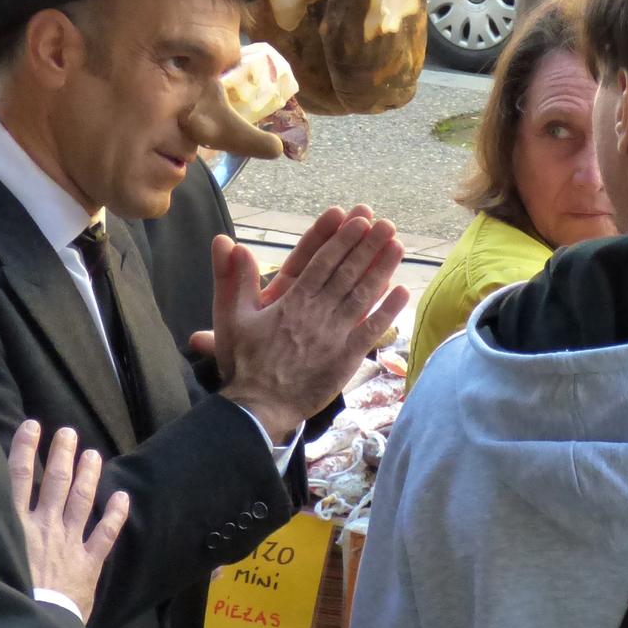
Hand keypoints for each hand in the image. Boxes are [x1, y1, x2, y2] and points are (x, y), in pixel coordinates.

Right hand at [8, 421, 128, 621]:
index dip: (25, 449)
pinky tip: (123, 497)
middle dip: (61, 454)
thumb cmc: (2, 597)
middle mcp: (44, 528)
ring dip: (88, 474)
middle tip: (68, 432)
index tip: (32, 426)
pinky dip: (115, 515)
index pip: (18, 478)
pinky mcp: (87, 565)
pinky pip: (105, 535)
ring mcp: (68, 544)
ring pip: (81, 500)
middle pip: (54, 482)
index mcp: (16, 526)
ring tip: (92, 453)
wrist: (31, 625)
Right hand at [215, 207, 411, 443]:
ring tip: (397, 245)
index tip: (358, 220)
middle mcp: (316, 313)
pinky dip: (387, 311)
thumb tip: (226, 241)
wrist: (258, 406)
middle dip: (367, 246)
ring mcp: (334, 335)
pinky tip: (402, 291)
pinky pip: (370, 331)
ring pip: (362, 296)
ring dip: (381, 269)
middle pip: (347, 273)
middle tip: (385, 224)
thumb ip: (231, 278)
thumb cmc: (243, 361)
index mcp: (291, 301)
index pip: (321, 262)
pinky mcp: (346, 358)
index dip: (341, 239)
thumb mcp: (230, 316)